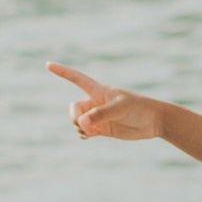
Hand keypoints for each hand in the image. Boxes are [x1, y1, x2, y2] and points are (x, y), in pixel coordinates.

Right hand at [46, 63, 164, 140]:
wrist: (154, 121)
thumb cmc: (139, 108)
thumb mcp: (119, 109)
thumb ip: (99, 115)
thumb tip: (82, 124)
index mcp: (99, 90)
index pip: (77, 78)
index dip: (62, 72)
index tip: (48, 64)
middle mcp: (96, 102)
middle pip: (74, 108)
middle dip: (75, 118)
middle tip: (84, 126)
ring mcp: (98, 116)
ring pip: (78, 121)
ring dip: (79, 128)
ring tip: (90, 132)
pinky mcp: (103, 128)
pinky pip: (85, 131)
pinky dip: (83, 134)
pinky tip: (88, 136)